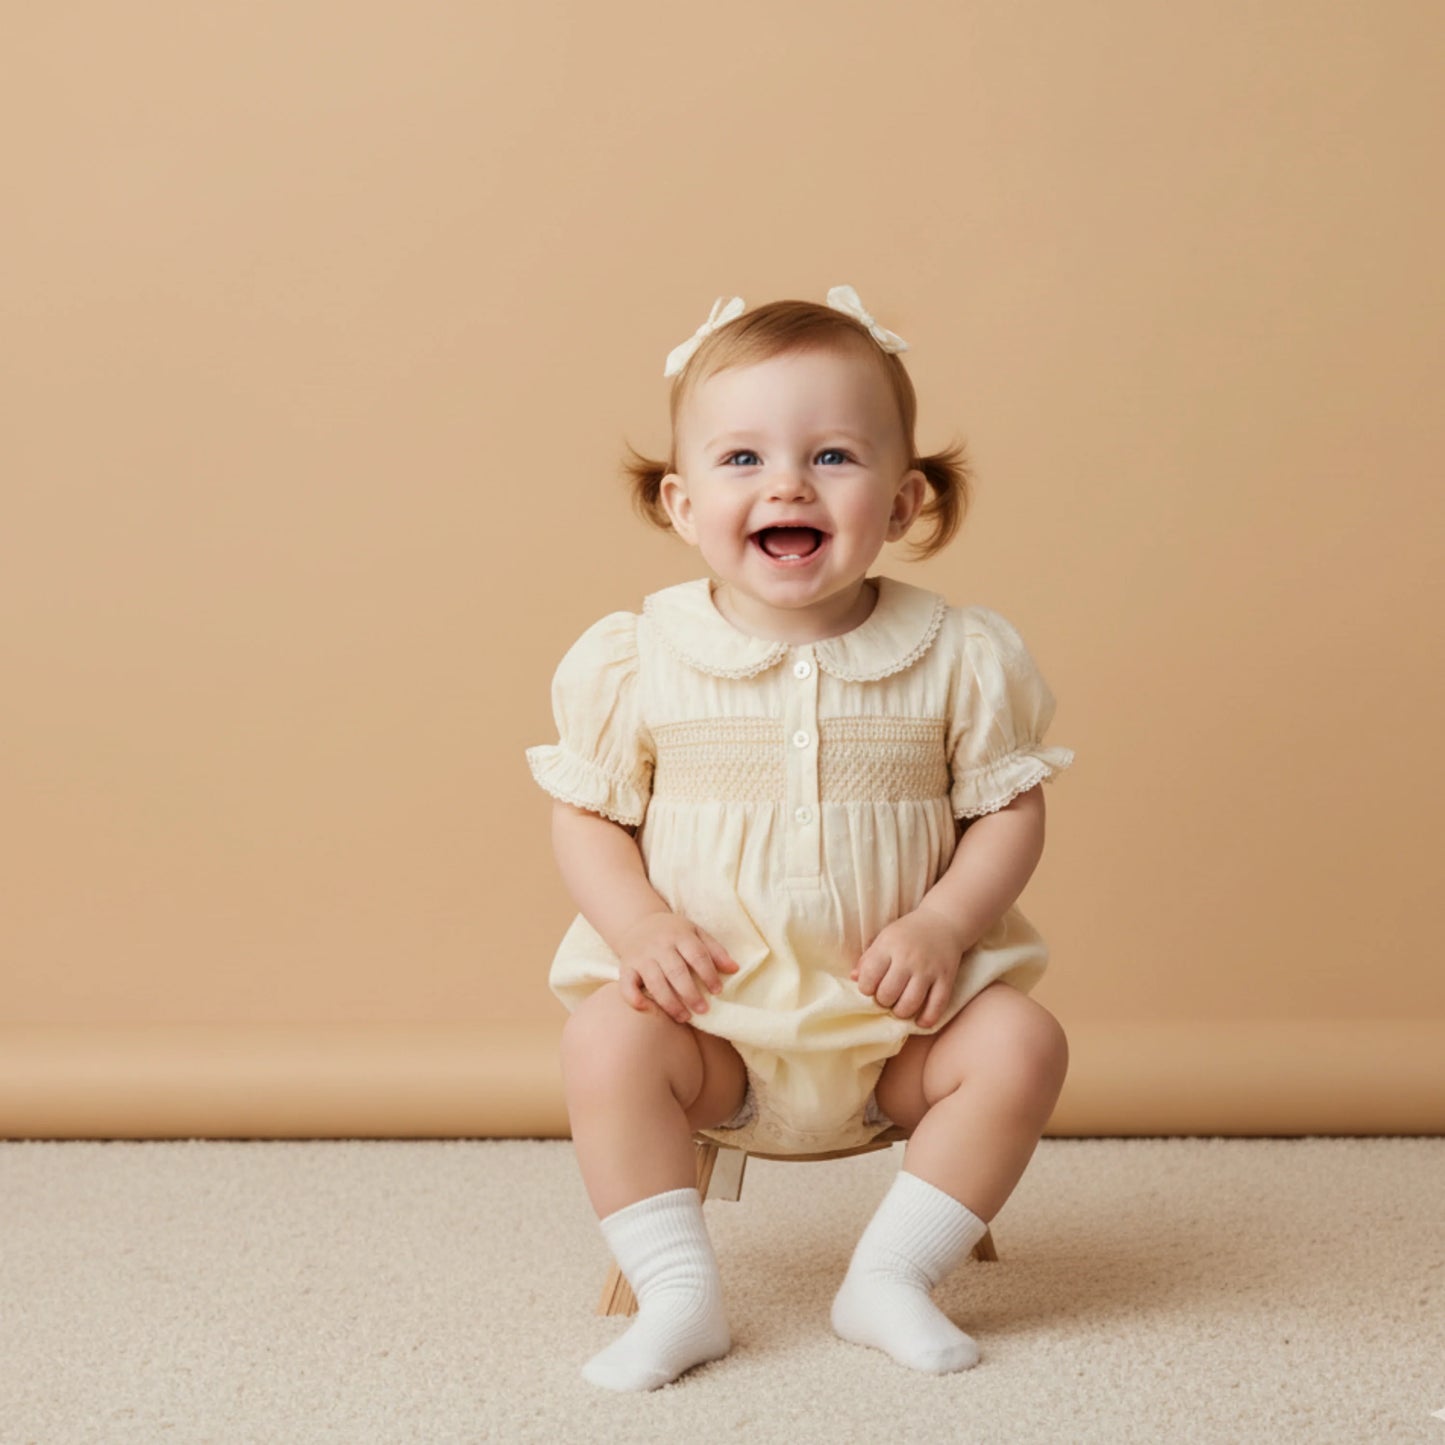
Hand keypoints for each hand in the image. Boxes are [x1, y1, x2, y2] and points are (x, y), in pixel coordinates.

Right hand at [615, 912, 740, 1024]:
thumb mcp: (696, 933)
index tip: (718, 991)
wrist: (638, 922)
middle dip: (690, 993)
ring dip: (670, 1002)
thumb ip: (715, 951)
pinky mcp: (626, 967)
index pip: (696, 955)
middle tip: (703, 1011)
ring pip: (654, 982)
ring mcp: (641, 957)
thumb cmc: (673, 933)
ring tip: (684, 1017)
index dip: (708, 974)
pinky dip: (634, 998)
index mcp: (679, 935)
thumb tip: (735, 969)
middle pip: (676, 971)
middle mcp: (659, 945)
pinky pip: (626, 984)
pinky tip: (647, 1009)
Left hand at [850, 906, 970, 1028]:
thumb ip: (868, 959)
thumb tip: (854, 979)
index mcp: (889, 946)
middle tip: (886, 998)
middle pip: (888, 994)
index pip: (869, 977)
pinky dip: (927, 1020)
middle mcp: (908, 958)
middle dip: (883, 1001)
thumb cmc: (908, 933)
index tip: (870, 988)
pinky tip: (920, 1021)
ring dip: (901, 1012)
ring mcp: (929, 969)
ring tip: (900, 1007)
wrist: (943, 922)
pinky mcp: (946, 978)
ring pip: (910, 1004)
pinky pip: (936, 1006)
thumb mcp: (884, 938)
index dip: (866, 989)